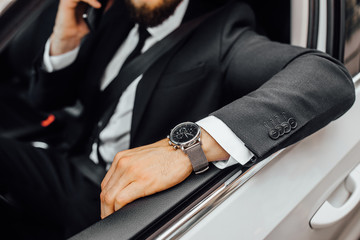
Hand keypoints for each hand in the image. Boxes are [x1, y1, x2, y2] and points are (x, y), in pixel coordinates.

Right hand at [50, 0, 112, 54]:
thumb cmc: (79, 26)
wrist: (71, 36)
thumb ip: (101, 7)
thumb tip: (111, 1)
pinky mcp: (66, 3)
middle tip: (108, 0)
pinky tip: (97, 5)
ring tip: (101, 4)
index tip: (110, 0)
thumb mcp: (94, 16)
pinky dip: (90, 0)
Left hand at [100, 129, 229, 218]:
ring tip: (114, 217)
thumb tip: (124, 186)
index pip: (105, 183)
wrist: (183, 149)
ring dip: (109, 211)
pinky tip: (122, 212)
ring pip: (110, 197)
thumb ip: (130, 169)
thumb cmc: (167, 154)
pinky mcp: (143, 181)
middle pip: (105, 191)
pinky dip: (118, 209)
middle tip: (109, 216)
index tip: (108, 207)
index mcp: (122, 158)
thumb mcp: (141, 158)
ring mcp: (132, 171)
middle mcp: (124, 163)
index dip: (105, 199)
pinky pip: (122, 199)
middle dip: (105, 208)